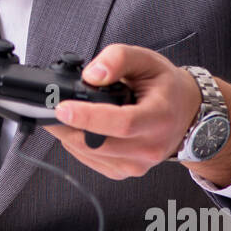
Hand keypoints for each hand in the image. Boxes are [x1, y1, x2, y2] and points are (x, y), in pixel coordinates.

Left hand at [44, 44, 201, 179]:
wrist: (185, 114)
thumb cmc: (165, 87)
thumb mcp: (146, 60)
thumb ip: (118, 59)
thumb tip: (91, 75)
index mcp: (159, 117)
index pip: (122, 123)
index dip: (89, 117)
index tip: (63, 108)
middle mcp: (150, 147)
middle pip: (99, 144)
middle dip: (66, 126)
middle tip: (45, 107)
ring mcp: (137, 164)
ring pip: (89, 154)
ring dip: (67, 134)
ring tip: (61, 113)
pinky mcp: (124, 172)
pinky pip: (90, 161)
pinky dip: (76, 144)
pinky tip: (77, 127)